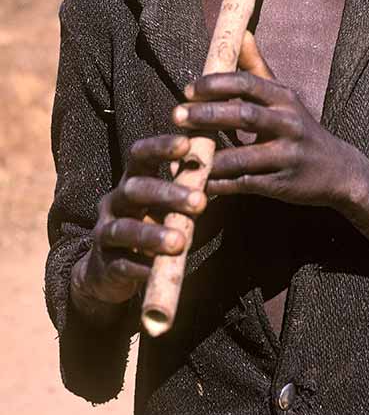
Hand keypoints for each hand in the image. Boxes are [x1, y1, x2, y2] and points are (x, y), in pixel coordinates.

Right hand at [71, 134, 206, 306]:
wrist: (109, 271)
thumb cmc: (149, 226)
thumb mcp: (165, 205)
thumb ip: (185, 186)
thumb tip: (217, 160)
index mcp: (132, 180)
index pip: (140, 155)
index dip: (160, 147)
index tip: (186, 143)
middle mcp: (115, 202)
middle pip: (135, 189)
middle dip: (168, 193)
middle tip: (200, 201)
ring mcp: (105, 233)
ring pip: (124, 229)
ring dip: (152, 235)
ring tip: (180, 242)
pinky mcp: (105, 265)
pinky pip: (122, 265)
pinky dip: (141, 267)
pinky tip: (157, 270)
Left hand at [173, 31, 357, 208]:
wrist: (338, 170)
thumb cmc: (300, 128)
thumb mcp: (285, 96)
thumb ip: (258, 67)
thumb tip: (241, 33)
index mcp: (284, 98)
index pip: (247, 83)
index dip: (216, 84)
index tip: (188, 89)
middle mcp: (288, 124)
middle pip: (244, 115)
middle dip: (208, 115)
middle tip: (177, 115)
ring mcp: (286, 156)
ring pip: (243, 156)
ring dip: (210, 156)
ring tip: (182, 153)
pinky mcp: (281, 184)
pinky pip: (245, 184)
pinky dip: (221, 183)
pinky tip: (200, 180)